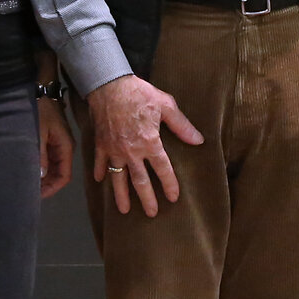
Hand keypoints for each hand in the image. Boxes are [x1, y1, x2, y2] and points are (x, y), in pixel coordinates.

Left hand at [36, 97, 74, 198]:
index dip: (52, 188)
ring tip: (30, 184)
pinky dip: (42, 168)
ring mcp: (58, 144)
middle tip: (31, 193)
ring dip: (44, 178)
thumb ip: (40, 155)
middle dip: (48, 185)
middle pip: (60, 174)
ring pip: (54, 168)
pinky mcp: (51, 139)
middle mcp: (64, 148)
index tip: (38, 196)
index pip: (64, 176)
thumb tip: (42, 176)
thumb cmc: (40, 110)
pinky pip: (49, 159)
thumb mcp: (38, 132)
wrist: (42, 91)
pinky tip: (31, 170)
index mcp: (65, 147)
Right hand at [85, 74, 203, 217]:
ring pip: (118, 178)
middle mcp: (132, 152)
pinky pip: (100, 163)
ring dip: (122, 195)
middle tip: (152, 213)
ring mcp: (114, 150)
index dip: (169, 185)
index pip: (163, 170)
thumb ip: (182, 126)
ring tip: (124, 210)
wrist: (109, 85)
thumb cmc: (139, 94)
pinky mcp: (101, 144)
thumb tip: (199, 140)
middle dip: (147, 199)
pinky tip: (101, 182)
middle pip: (140, 181)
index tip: (173, 198)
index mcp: (150, 143)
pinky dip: (100, 173)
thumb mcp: (166, 105)